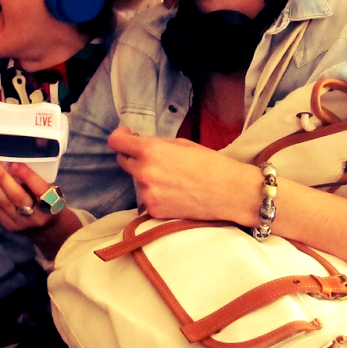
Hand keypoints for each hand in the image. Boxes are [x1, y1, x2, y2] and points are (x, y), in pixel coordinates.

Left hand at [0, 159, 57, 234]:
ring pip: (3, 202)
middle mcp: (36, 216)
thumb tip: (16, 159)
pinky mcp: (8, 224)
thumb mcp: (50, 190)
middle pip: (17, 196)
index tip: (15, 164)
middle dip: (3, 179)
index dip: (28, 177)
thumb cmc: (48, 201)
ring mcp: (20, 222)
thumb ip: (36, 179)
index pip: (40, 189)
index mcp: (52, 203)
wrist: (45, 227)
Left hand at [108, 125, 261, 224]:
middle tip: (155, 158)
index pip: (116, 142)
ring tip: (173, 179)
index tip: (126, 136)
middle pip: (123, 161)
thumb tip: (140, 144)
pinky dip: (157, 194)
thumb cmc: (211, 164)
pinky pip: (148, 198)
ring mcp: (147, 194)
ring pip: (137, 181)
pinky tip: (176, 193)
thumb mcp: (183, 144)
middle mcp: (144, 172)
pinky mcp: (154, 211)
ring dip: (148, 177)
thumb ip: (157, 144)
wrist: (230, 193)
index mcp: (150, 151)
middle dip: (134, 157)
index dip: (119, 137)